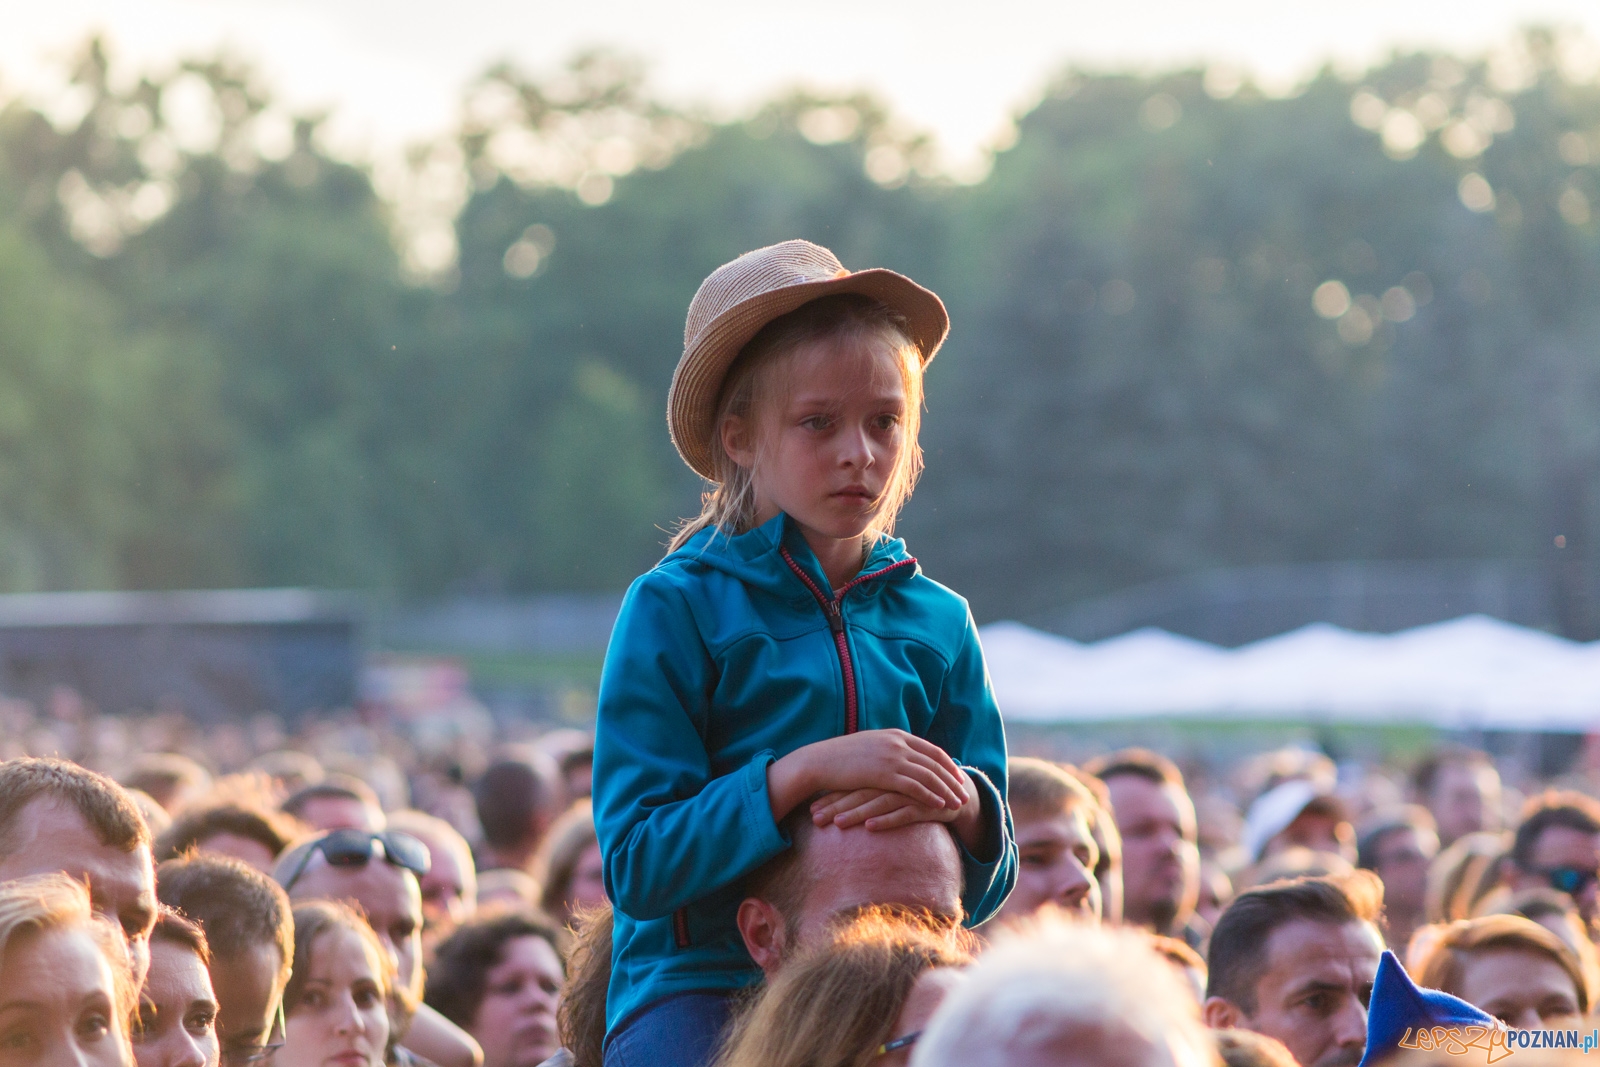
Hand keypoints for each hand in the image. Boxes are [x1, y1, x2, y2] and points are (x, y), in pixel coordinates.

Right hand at [767, 729, 966, 821]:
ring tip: (959, 803)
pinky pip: (914, 786)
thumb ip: (887, 750)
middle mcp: (898, 743)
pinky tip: (940, 806)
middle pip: (935, 762)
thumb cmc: (840, 758)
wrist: (820, 761)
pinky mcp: (884, 773)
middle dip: (952, 778)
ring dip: (947, 790)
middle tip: (966, 792)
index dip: (947, 764)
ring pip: (929, 775)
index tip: (958, 776)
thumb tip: (897, 758)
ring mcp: (892, 757)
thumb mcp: (869, 747)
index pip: (931, 749)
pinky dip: (930, 795)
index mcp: (896, 735)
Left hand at [810, 789, 961, 830]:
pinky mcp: (925, 804)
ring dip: (857, 813)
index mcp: (884, 772)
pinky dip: (886, 820)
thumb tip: (839, 796)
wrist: (957, 791)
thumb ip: (870, 787)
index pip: (853, 783)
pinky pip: (903, 813)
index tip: (811, 809)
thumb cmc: (917, 792)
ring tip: (837, 824)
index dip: (832, 796)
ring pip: (878, 802)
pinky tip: (870, 827)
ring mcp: (911, 791)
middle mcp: (895, 779)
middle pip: (861, 792)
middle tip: (815, 819)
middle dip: (837, 806)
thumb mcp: (892, 787)